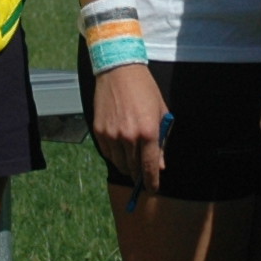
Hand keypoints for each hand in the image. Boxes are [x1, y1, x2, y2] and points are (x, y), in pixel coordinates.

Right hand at [91, 62, 167, 194]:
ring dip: (127, 166)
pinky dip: (115, 155)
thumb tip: (159, 165)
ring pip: (119, 163)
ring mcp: (112, 135)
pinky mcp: (99, 131)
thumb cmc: (144, 90)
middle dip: (139, 175)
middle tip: (142, 176)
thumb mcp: (161, 113)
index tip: (153, 189)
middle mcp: (129, 137)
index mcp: (148, 132)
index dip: (152, 182)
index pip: (149, 167)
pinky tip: (120, 148)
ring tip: (131, 158)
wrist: (119, 71)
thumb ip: (161, 141)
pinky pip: (107, 153)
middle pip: (133, 169)